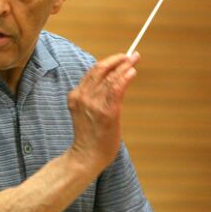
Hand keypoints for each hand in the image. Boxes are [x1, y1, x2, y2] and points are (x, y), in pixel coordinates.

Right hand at [67, 52, 139, 174]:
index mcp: (75, 95)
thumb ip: (92, 97)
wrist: (86, 156)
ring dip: (124, 66)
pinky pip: (116, 89)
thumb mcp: (84, 112)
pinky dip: (125, 77)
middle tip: (130, 55)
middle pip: (100, 70)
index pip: (93, 72)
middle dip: (117, 59)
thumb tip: (111, 83)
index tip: (120, 58)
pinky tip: (132, 72)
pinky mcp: (107, 111)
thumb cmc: (89, 136)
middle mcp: (83, 96)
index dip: (108, 62)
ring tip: (134, 60)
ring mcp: (94, 103)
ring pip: (110, 77)